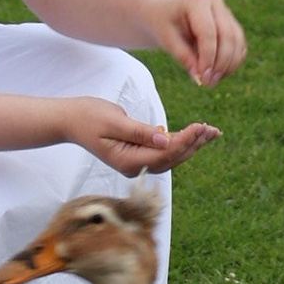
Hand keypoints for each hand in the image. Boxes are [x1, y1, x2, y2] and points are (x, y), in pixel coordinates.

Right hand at [59, 97, 223, 179]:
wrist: (70, 120)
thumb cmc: (88, 117)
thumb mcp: (114, 121)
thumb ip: (140, 132)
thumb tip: (166, 139)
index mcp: (128, 161)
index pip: (164, 154)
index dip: (185, 141)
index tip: (200, 127)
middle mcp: (134, 167)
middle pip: (172, 159)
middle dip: (194, 144)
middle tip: (213, 130)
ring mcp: (136, 163)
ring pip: (171, 157)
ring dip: (191, 145)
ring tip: (211, 132)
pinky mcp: (137, 154)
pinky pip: (164, 152)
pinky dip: (180, 142)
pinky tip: (194, 136)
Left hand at [154, 0, 245, 88]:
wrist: (166, 15)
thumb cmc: (165, 26)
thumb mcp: (167, 40)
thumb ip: (183, 56)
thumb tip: (200, 76)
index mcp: (197, 2)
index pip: (208, 33)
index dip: (208, 57)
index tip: (203, 78)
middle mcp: (215, 3)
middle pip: (227, 36)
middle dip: (221, 63)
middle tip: (209, 83)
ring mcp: (226, 13)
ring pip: (237, 42)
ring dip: (229, 65)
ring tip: (212, 81)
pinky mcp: (232, 25)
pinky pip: (240, 46)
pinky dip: (233, 63)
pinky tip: (219, 74)